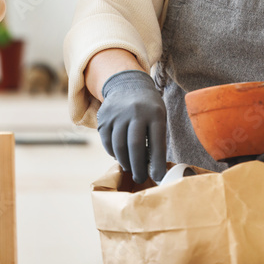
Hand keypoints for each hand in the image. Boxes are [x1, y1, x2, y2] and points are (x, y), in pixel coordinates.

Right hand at [96, 69, 166, 184]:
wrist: (128, 85)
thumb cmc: (149, 108)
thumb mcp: (159, 117)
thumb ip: (157, 140)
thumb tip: (154, 170)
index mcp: (154, 113)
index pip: (157, 143)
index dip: (157, 163)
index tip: (158, 178)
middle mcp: (135, 112)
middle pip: (135, 147)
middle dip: (138, 168)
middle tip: (140, 179)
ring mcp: (118, 114)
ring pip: (119, 147)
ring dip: (125, 163)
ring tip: (130, 168)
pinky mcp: (104, 118)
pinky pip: (108, 143)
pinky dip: (114, 153)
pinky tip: (120, 155)